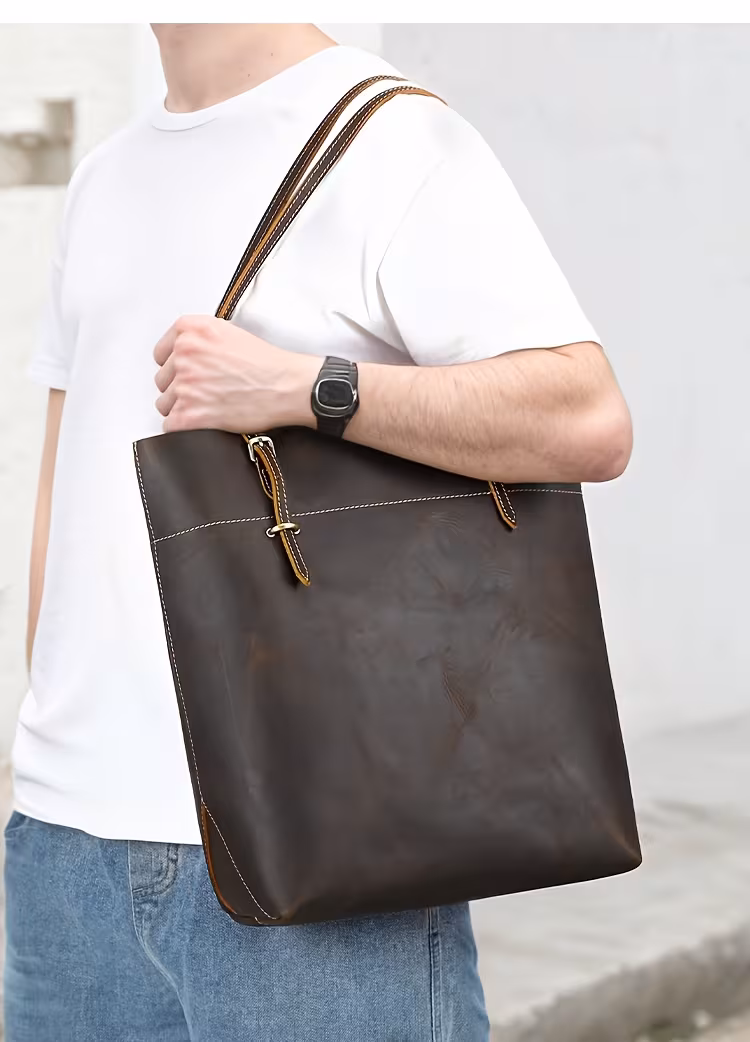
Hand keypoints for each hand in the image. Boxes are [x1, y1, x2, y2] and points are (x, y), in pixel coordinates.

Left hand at [153, 315, 319, 433]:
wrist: (286, 386)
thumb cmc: (266, 364)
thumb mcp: (229, 333)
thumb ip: (200, 340)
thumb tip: (183, 355)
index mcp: (191, 331)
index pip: (161, 353)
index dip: (175, 366)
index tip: (186, 373)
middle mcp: (184, 355)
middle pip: (162, 379)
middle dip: (180, 387)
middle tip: (206, 392)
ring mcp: (185, 385)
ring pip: (165, 403)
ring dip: (182, 408)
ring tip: (208, 407)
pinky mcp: (190, 414)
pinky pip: (170, 425)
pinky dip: (185, 428)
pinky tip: (204, 422)